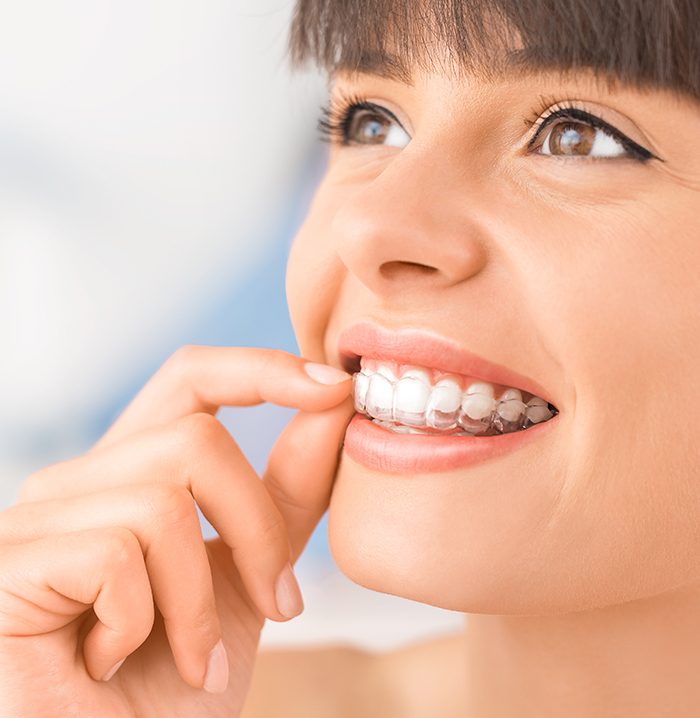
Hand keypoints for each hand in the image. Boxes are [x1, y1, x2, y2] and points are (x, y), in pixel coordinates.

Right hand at [0, 346, 353, 716]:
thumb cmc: (178, 683)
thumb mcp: (251, 573)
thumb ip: (286, 491)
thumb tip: (332, 403)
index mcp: (133, 473)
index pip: (193, 378)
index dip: (263, 369)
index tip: (334, 386)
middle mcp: (78, 481)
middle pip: (196, 437)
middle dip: (256, 527)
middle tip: (278, 604)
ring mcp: (35, 518)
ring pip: (164, 502)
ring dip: (201, 600)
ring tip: (191, 656)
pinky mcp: (9, 563)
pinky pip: (116, 554)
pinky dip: (146, 624)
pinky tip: (111, 664)